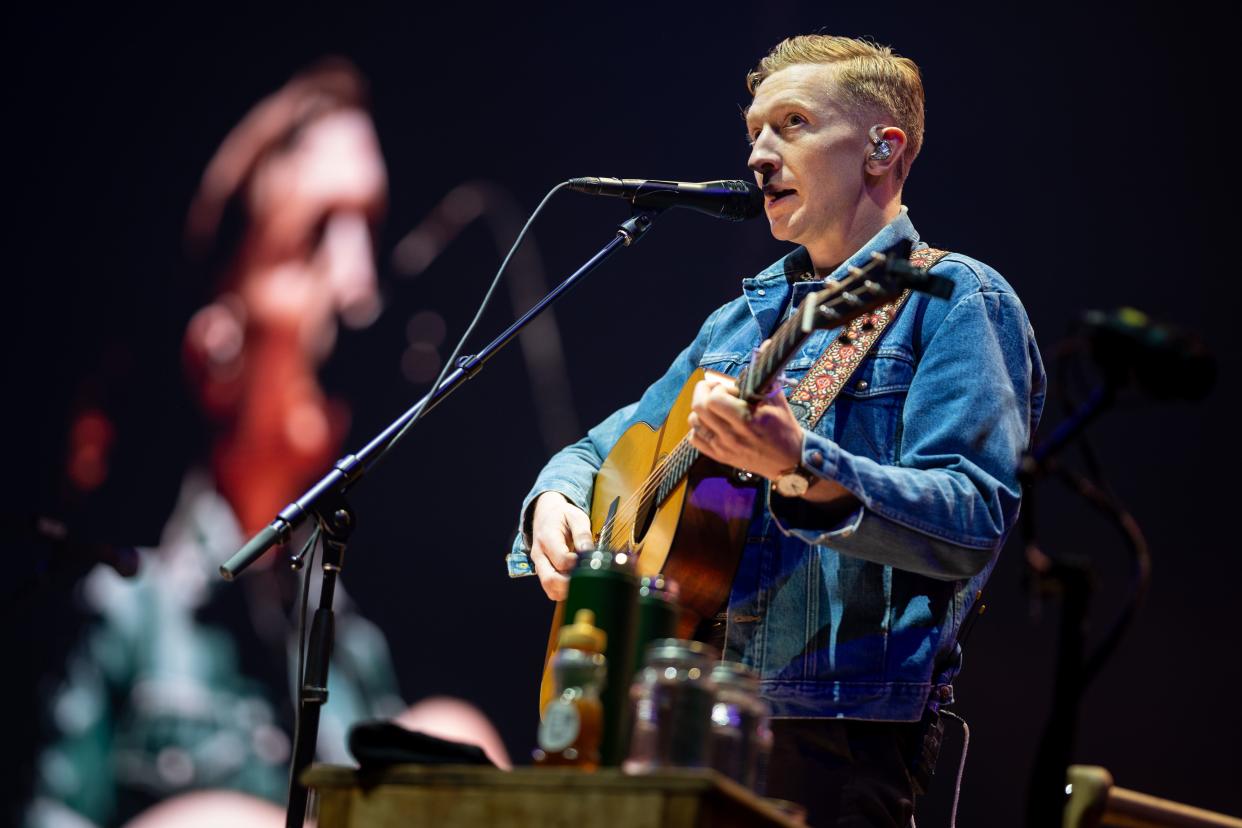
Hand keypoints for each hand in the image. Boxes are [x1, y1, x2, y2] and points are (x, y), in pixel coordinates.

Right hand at [528, 491, 592, 600]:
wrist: (545, 514)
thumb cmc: (563, 516)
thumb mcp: (576, 516)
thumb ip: (582, 534)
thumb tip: (588, 552)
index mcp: (547, 538)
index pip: (561, 560)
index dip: (577, 565)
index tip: (589, 563)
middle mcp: (539, 554)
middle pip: (550, 580)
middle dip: (570, 585)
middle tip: (587, 580)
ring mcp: (539, 565)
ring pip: (549, 588)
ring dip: (566, 590)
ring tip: (582, 581)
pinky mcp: (542, 571)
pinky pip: (550, 588)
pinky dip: (562, 590)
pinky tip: (575, 583)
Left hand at [687, 369, 802, 481]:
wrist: (789, 461)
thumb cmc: (784, 429)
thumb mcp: (778, 401)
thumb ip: (766, 375)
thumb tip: (766, 345)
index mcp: (747, 420)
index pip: (715, 399)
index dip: (719, 388)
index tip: (730, 388)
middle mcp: (732, 436)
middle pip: (699, 408)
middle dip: (703, 392)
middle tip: (714, 389)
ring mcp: (724, 448)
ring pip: (694, 422)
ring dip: (700, 409)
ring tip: (713, 406)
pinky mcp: (720, 457)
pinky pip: (695, 439)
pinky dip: (698, 428)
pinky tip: (711, 423)